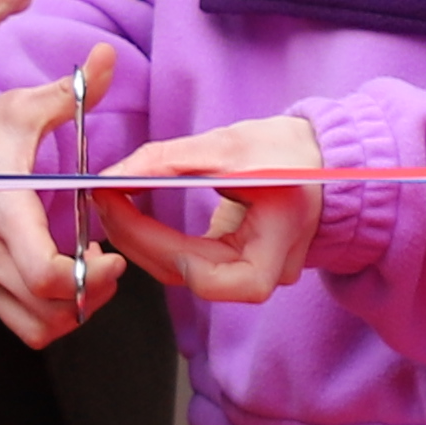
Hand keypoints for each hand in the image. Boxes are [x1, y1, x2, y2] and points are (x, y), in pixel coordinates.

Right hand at [0, 55, 120, 346]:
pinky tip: (60, 276)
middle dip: (90, 298)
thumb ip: (72, 93)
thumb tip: (110, 56)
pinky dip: (46, 312)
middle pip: (47, 315)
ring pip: (33, 328)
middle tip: (107, 264)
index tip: (109, 254)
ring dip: (69, 312)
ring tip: (87, 276)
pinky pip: (16, 319)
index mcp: (3, 211)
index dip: (89, 278)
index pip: (44, 275)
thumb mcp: (21, 107)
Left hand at [93, 115, 325, 309]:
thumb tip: (112, 175)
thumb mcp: (229, 146)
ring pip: (184, 272)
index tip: (123, 207)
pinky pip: (190, 261)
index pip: (214, 278)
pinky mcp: (236, 263)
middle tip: (104, 201)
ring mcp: (252, 272)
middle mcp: (268, 272)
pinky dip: (159, 239)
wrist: (321, 156)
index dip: (162, 248)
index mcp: (279, 245)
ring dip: (142, 241)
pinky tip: (134, 213)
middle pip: (190, 276)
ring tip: (113, 203)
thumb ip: (169, 161)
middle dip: (139, 240)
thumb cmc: (289, 150)